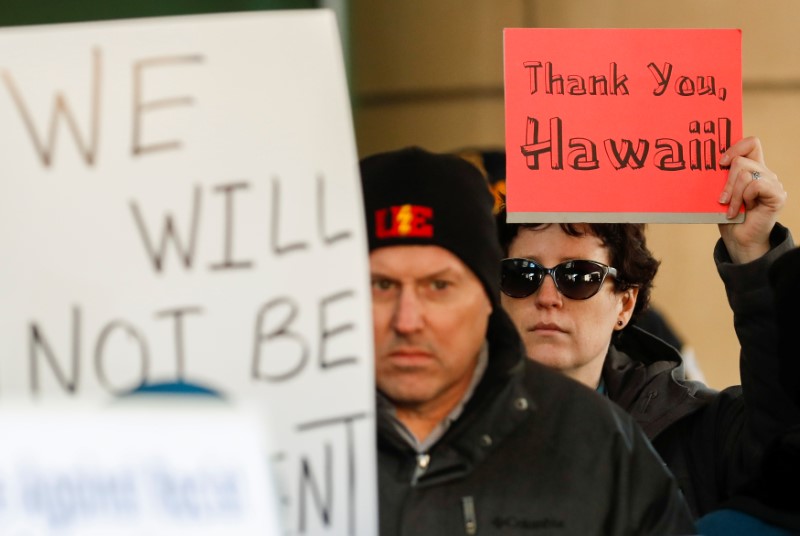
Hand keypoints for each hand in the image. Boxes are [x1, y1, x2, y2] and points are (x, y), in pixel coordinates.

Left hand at [717, 136, 786, 263]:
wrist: (738, 239)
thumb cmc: (727, 216)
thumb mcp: (720, 192)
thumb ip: (721, 177)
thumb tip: (706, 163)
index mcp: (752, 168)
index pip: (751, 143)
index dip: (735, 148)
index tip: (721, 163)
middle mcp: (764, 173)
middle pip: (742, 161)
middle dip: (727, 182)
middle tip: (722, 200)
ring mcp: (773, 183)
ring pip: (746, 174)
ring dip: (733, 195)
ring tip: (731, 209)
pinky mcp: (777, 195)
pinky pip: (756, 185)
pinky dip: (744, 198)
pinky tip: (742, 211)